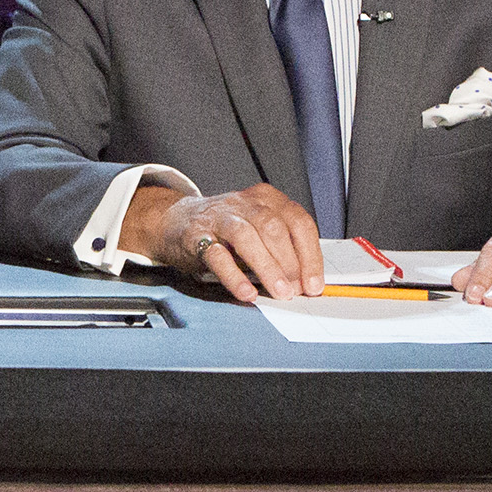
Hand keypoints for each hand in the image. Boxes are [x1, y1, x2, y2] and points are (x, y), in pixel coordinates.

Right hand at [121, 183, 321, 301]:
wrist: (177, 221)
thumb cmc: (225, 230)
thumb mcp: (258, 230)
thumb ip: (281, 249)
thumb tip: (306, 282)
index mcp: (267, 199)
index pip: (298, 222)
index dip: (310, 255)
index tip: (314, 283)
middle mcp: (245, 203)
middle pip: (274, 228)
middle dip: (290, 263)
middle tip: (296, 290)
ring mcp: (219, 216)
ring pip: (247, 237)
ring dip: (267, 267)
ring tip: (279, 292)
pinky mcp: (197, 235)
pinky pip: (217, 255)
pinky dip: (235, 276)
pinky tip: (247, 292)